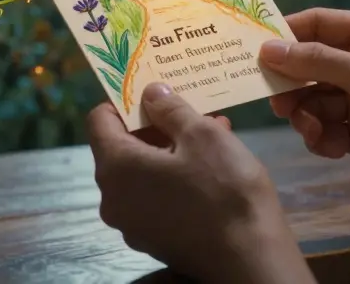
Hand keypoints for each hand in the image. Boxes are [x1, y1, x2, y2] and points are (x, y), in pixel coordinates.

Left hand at [87, 83, 314, 283]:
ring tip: (213, 133)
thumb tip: (151, 92)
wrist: (250, 257)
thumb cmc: (224, 188)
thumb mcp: (202, 133)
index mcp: (116, 167)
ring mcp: (132, 224)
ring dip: (170, 149)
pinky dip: (174, 177)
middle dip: (156, 124)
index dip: (123, 100)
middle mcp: (113, 199)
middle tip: (192, 109)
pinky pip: (154, 197)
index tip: (152, 91)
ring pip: (142, 173)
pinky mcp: (154, 240)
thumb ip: (170, 108)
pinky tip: (212, 168)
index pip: (99, 120)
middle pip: (121, 147)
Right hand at [261, 8, 349, 218]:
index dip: (285, 35)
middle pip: (309, 65)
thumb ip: (318, 61)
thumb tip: (268, 48)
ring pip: (314, 100)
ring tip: (312, 129)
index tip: (252, 52)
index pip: (318, 24)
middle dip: (292, 84)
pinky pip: (326, 129)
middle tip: (275, 103)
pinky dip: (322, 138)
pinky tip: (332, 148)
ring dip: (306, 115)